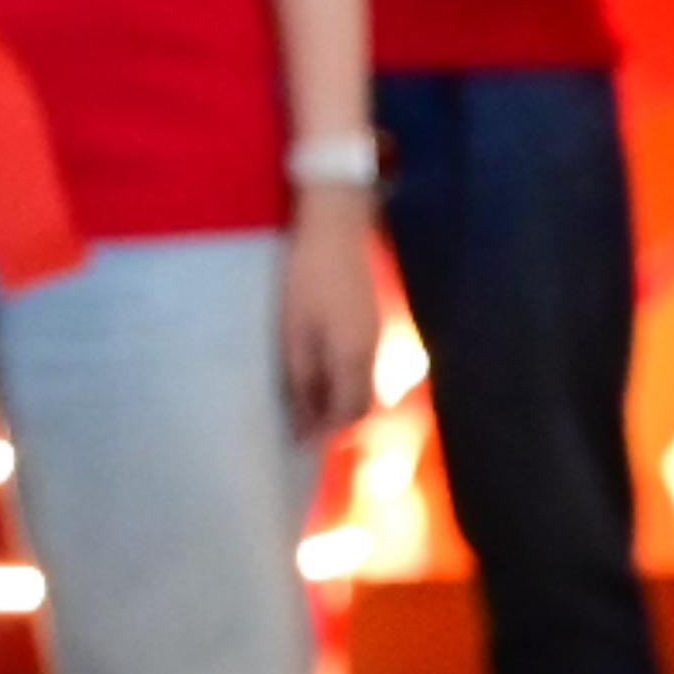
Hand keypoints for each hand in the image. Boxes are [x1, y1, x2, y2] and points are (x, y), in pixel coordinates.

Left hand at [278, 190, 386, 445]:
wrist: (335, 232)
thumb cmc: (306, 282)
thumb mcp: (294, 335)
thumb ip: (302, 383)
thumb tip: (303, 426)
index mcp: (353, 357)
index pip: (348, 413)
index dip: (325, 432)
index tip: (298, 441)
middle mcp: (375, 353)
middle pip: (363, 405)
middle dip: (336, 422)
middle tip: (302, 424)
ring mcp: (379, 337)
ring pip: (367, 387)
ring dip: (342, 401)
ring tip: (309, 402)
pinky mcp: (375, 325)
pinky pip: (367, 367)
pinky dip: (347, 381)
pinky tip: (324, 373)